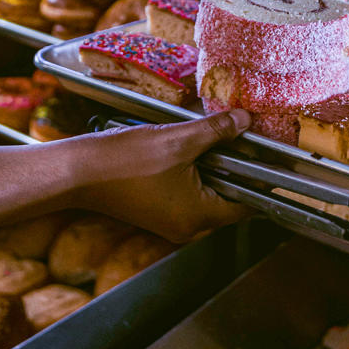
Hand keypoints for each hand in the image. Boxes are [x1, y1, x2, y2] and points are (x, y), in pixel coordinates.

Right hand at [68, 110, 250, 243]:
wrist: (78, 173)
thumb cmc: (125, 161)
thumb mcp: (178, 140)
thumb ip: (216, 131)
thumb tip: (245, 120)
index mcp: (199, 217)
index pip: (248, 204)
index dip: (261, 179)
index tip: (270, 157)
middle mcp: (188, 228)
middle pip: (228, 201)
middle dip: (234, 171)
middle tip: (239, 141)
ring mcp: (170, 224)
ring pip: (206, 198)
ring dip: (212, 172)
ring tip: (210, 143)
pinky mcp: (156, 215)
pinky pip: (186, 198)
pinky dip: (192, 177)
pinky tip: (185, 153)